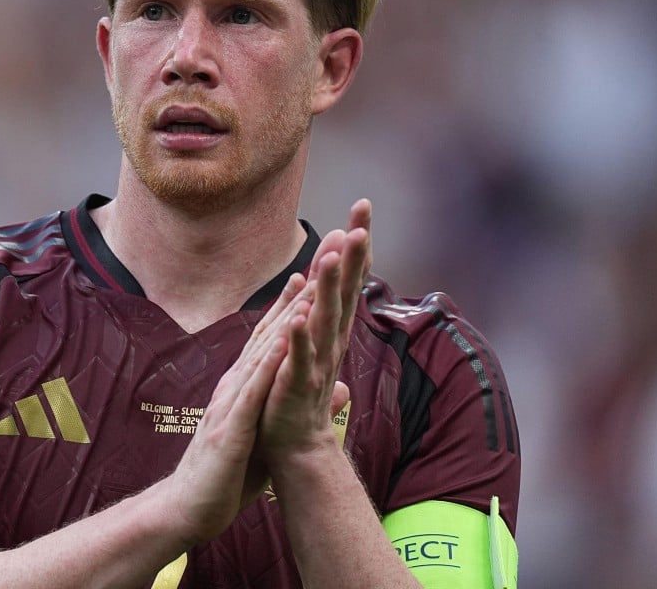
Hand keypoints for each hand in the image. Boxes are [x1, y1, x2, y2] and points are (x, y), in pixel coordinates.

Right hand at [163, 272, 313, 543]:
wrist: (187, 510)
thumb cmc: (226, 475)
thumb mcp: (268, 436)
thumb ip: (292, 408)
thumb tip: (333, 390)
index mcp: (244, 387)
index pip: (270, 339)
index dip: (291, 306)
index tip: (313, 273)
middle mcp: (236, 385)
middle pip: (269, 332)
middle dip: (296, 295)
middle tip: (319, 257)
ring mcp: (231, 403)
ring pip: (262, 352)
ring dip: (286, 317)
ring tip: (311, 283)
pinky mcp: (231, 428)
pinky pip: (252, 392)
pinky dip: (268, 364)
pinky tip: (284, 342)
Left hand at [259, 199, 371, 458]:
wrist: (295, 448)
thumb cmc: (299, 395)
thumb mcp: (311, 346)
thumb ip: (319, 315)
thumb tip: (317, 282)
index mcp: (330, 329)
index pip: (346, 279)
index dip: (355, 245)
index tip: (361, 208)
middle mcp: (329, 341)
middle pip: (343, 291)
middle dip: (352, 255)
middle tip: (360, 219)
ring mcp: (315, 364)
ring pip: (324, 319)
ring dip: (328, 288)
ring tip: (332, 255)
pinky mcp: (296, 387)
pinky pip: (297, 359)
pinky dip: (298, 339)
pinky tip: (298, 317)